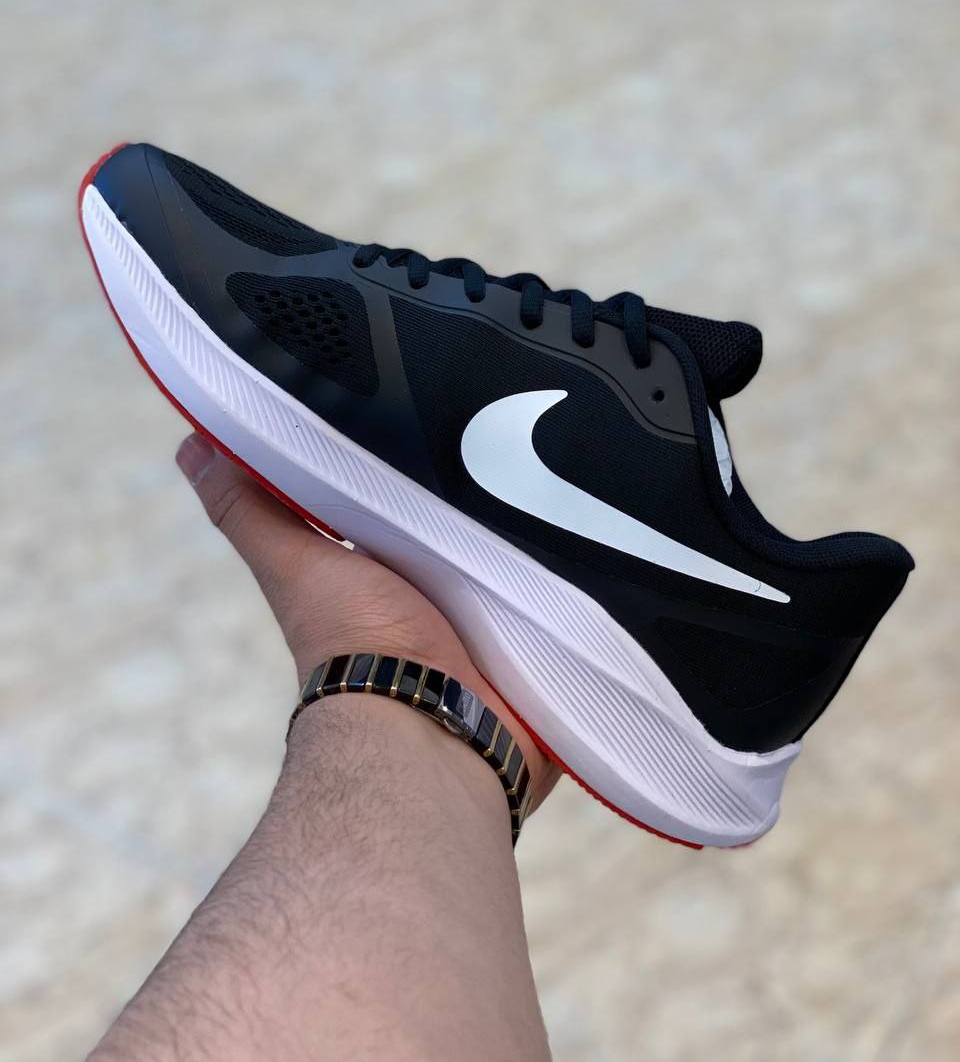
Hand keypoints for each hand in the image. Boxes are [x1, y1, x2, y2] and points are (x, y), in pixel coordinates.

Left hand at [176, 432, 558, 812]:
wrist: (433, 728)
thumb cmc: (357, 644)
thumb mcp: (295, 561)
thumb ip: (249, 508)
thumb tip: (190, 447)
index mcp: (380, 572)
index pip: (406, 501)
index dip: (417, 465)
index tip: (437, 405)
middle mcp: (435, 598)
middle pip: (470, 526)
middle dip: (491, 492)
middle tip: (520, 435)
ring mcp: (492, 626)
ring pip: (525, 561)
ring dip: (542, 534)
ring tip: (570, 474)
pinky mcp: (540, 650)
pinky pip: (567, 603)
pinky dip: (578, 581)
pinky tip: (597, 539)